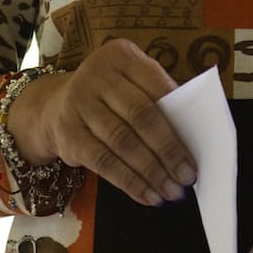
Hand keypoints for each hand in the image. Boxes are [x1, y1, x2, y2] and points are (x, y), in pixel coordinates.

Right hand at [18, 40, 195, 206]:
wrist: (54, 105)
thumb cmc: (110, 96)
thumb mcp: (131, 83)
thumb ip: (158, 99)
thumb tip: (194, 137)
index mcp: (121, 56)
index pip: (157, 87)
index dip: (179, 119)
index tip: (198, 149)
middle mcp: (96, 75)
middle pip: (141, 116)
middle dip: (168, 151)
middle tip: (187, 177)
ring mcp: (78, 104)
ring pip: (123, 142)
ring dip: (151, 172)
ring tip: (172, 191)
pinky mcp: (68, 134)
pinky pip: (104, 163)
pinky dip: (130, 183)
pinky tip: (148, 196)